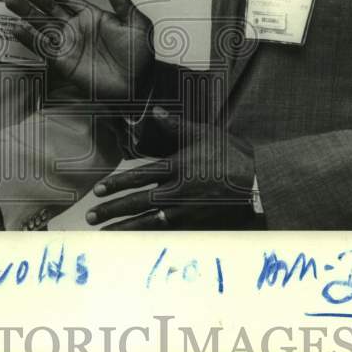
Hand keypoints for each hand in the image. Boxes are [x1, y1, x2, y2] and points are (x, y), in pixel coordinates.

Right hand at [3, 0, 153, 106]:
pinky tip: (18, 28)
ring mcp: (68, 46)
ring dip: (26, 14)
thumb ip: (122, 3)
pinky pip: (43, 48)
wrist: (139, 86)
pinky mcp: (63, 63)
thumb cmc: (141, 57)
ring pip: (42, 26)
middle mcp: (76, 29)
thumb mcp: (137, 24)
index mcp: (92, 17)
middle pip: (49, 8)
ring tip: (10, 1)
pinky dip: (30, 39)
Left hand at [85, 112, 256, 229]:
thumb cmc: (231, 154)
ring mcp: (187, 210)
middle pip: (139, 202)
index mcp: (177, 166)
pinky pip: (168, 231)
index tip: (98, 190)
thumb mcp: (203, 133)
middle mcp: (178, 190)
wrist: (258, 182)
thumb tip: (154, 110)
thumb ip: (175, 125)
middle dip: (114, 210)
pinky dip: (150, 236)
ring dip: (126, 227)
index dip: (118, 183)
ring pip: (150, 221)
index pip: (140, 177)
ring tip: (107, 234)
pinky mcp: (196, 223)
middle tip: (93, 217)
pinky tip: (136, 242)